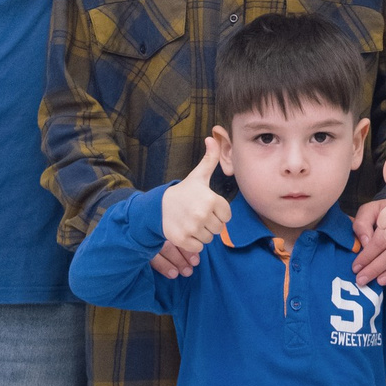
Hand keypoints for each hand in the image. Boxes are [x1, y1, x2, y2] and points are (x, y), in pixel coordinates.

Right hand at [157, 129, 231, 266]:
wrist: (158, 207)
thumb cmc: (183, 192)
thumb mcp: (198, 176)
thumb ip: (210, 159)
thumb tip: (213, 137)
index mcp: (210, 199)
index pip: (227, 216)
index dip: (218, 212)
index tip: (206, 206)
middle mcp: (203, 214)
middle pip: (219, 228)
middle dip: (210, 223)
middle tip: (198, 215)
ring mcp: (193, 228)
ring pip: (209, 239)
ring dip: (202, 233)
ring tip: (192, 222)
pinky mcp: (183, 240)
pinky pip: (199, 248)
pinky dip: (194, 243)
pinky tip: (186, 231)